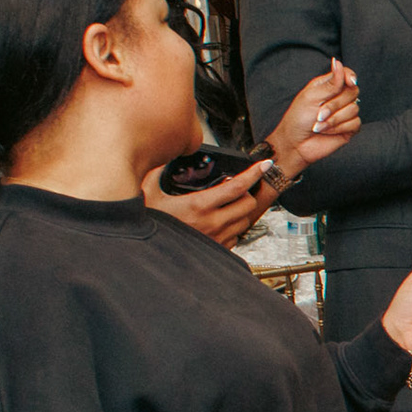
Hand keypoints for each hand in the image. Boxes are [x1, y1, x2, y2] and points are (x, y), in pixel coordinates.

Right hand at [144, 159, 270, 247]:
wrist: (147, 256)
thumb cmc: (149, 224)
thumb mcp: (146, 194)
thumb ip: (155, 172)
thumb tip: (160, 155)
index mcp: (199, 206)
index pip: (236, 187)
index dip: (253, 173)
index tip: (264, 165)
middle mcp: (213, 223)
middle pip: (248, 204)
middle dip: (246, 193)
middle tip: (235, 189)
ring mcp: (217, 239)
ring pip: (245, 221)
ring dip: (241, 210)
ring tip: (227, 205)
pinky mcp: (218, 251)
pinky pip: (236, 237)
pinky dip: (234, 227)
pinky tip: (220, 222)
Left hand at [265, 58, 360, 176]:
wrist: (296, 144)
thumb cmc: (298, 118)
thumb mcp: (311, 97)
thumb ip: (330, 83)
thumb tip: (339, 62)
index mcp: (329, 86)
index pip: (347, 75)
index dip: (350, 76)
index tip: (350, 81)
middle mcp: (339, 97)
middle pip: (353, 91)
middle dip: (335, 104)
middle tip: (319, 113)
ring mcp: (345, 113)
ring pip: (355, 109)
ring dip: (334, 119)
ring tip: (319, 125)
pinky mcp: (349, 128)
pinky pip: (355, 123)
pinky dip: (338, 128)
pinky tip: (326, 131)